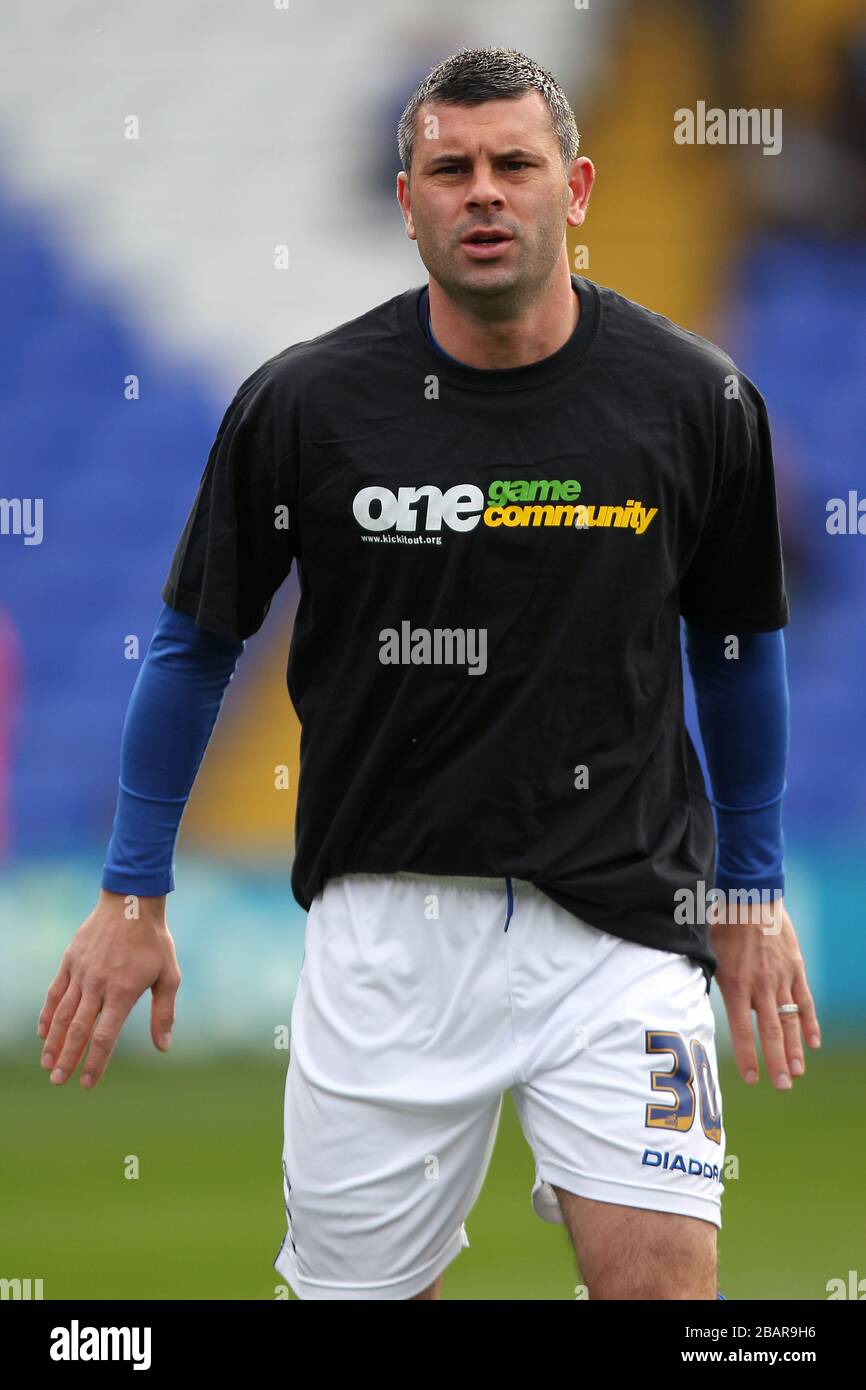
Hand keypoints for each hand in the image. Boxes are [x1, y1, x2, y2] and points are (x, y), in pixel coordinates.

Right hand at [37, 889, 180, 1088]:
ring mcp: (81, 972)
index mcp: (123, 991)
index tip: (87, 1083)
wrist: (131, 903)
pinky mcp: (70, 961)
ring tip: (48, 1064)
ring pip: (63, 1014)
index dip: (95, 1062)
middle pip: (79, 1030)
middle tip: (58, 1081)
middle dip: (68, 1059)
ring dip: (54, 1041)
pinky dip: (48, 1014)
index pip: (104, 1036)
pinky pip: (55, 992)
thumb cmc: (154, 942)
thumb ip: (164, 1013)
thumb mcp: (169, 976)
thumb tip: (163, 1047)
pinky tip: (44, 1032)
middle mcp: (98, 985)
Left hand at [709, 896, 819, 1089]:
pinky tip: (813, 1043)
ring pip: (790, 1020)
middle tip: (782, 1086)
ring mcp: (781, 978)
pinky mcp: (796, 968)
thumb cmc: (722, 921)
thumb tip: (686, 999)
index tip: (752, 1079)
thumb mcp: (706, 951)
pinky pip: (805, 1000)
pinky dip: (810, 1023)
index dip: (747, 1056)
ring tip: (796, 1073)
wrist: (752, 895)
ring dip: (794, 1049)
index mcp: (734, 983)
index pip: (742, 1029)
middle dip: (776, 1062)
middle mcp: (760, 986)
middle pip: (771, 1032)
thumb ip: (705, 978)